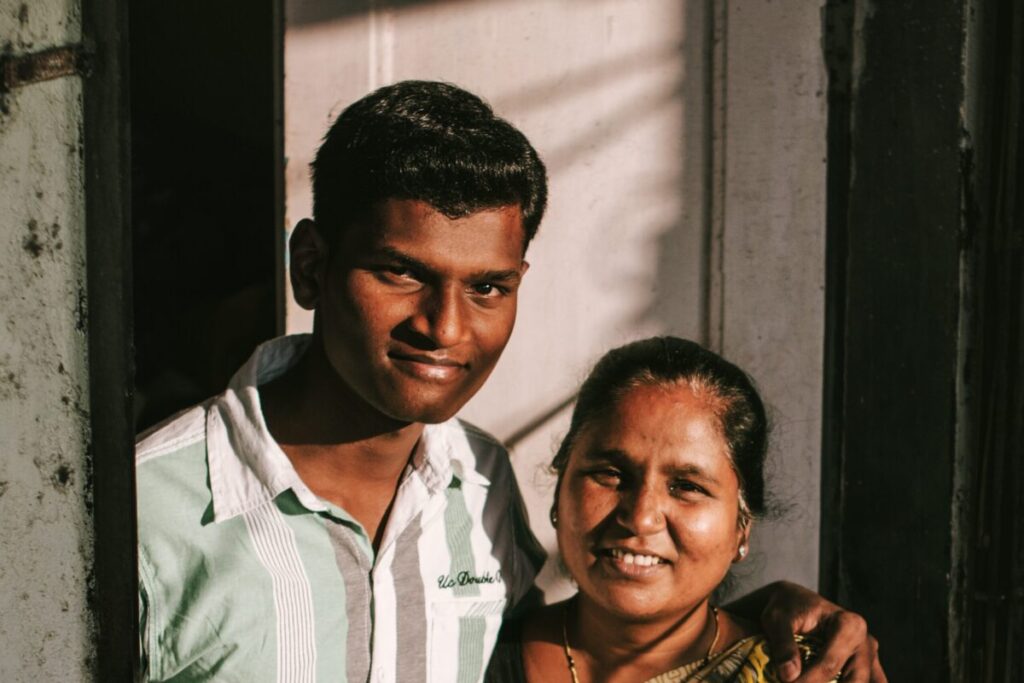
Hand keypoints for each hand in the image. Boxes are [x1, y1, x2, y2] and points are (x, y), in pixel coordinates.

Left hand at [760, 581, 885, 682]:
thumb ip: (783, 646)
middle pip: (854, 681)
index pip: (829, 664)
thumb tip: (789, 676)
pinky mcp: (869, 669)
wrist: (795, 603)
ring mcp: (870, 658)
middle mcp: (865, 642)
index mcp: (849, 625)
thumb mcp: (777, 619)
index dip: (807, 682)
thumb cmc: (787, 608)